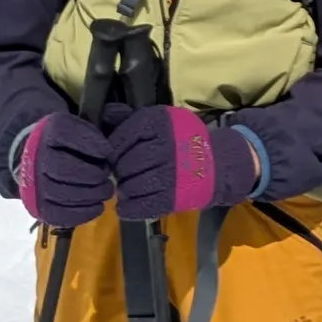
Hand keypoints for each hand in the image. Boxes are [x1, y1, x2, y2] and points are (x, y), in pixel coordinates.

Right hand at [16, 113, 111, 228]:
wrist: (39, 161)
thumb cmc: (70, 144)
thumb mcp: (80, 129)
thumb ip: (93, 134)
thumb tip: (110, 151)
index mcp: (49, 132)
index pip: (62, 133)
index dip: (88, 142)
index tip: (107, 150)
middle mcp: (36, 157)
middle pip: (60, 167)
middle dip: (89, 174)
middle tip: (106, 176)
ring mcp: (34, 184)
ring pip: (59, 193)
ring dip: (89, 194)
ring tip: (106, 191)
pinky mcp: (38, 207)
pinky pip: (57, 214)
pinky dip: (81, 213)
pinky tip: (97, 207)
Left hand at [108, 106, 250, 220]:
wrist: (216, 164)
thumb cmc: (181, 141)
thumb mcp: (160, 122)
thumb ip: (130, 118)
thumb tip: (104, 113)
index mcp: (158, 123)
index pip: (121, 138)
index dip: (113, 150)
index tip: (114, 155)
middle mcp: (164, 146)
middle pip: (124, 163)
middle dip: (120, 170)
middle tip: (123, 172)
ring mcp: (169, 173)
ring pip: (130, 185)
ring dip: (125, 188)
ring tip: (129, 185)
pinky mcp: (172, 197)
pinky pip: (140, 205)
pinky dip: (128, 208)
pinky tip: (126, 205)